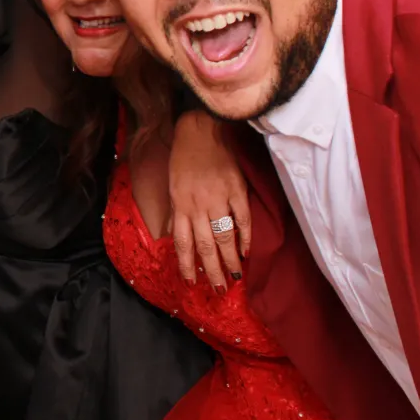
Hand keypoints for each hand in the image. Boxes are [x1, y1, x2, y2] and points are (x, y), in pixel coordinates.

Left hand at [168, 110, 250, 290]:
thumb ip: (177, 212)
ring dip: (230, 260)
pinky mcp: (237, 190)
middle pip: (205, 246)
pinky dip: (245, 236)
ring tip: (234, 277)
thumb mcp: (172, 185)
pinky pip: (242, 219)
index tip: (191, 282)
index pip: (183, 243)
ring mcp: (218, 198)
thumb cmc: (184, 158)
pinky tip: (247, 251)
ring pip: (224, 237)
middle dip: (212, 271)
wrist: (200, 130)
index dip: (187, 264)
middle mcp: (198, 206)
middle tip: (218, 290)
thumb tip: (175, 234)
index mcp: (181, 205)